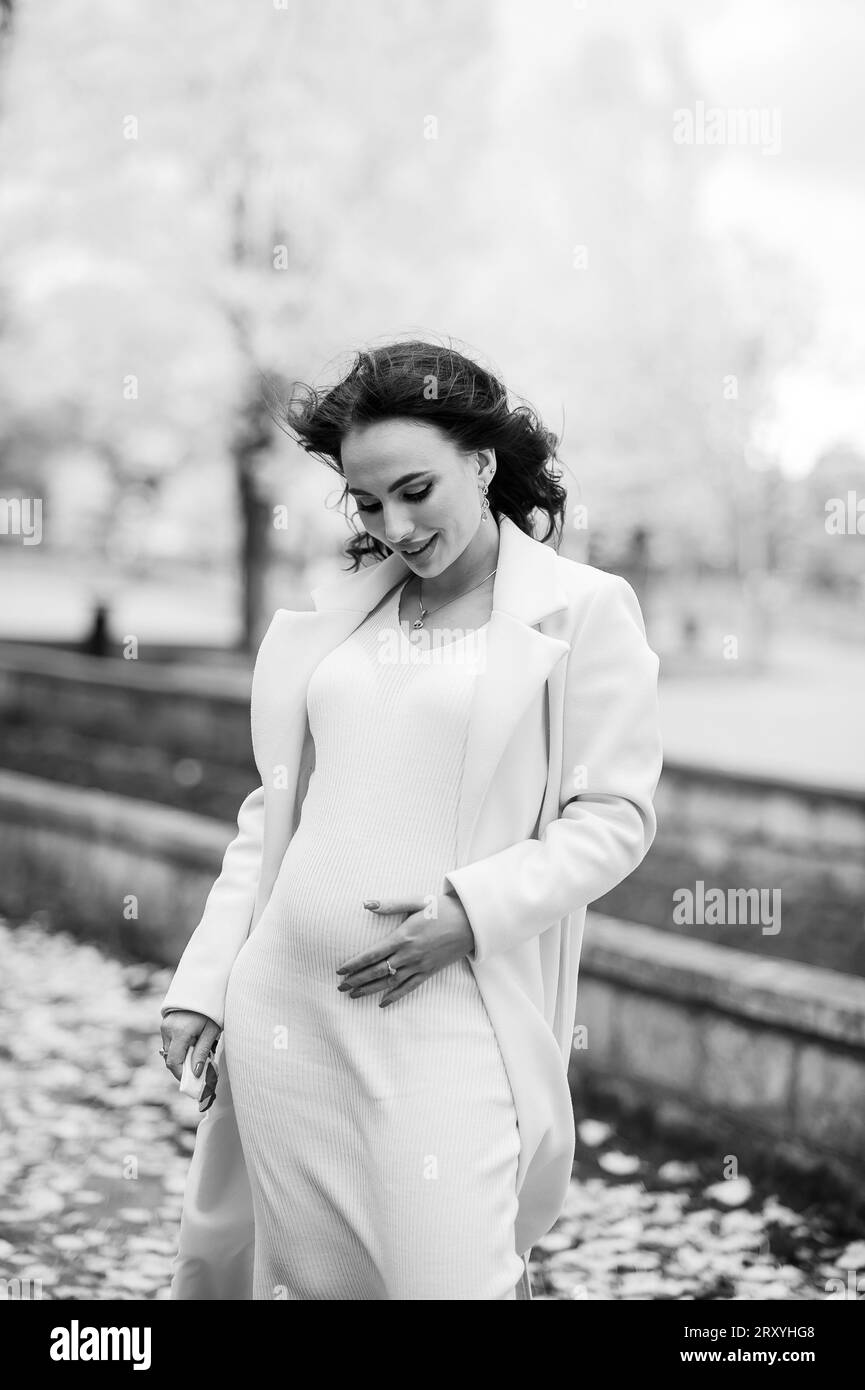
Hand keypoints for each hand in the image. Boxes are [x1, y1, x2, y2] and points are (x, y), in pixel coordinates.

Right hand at [160, 1009, 220, 1081]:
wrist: (205, 986)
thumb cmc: (212, 1009)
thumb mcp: (212, 1031)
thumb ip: (202, 1052)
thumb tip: (195, 1073)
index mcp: (180, 1031)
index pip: (174, 1062)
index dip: (181, 1075)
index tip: (193, 1082)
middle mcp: (168, 1029)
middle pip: (170, 1058)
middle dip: (182, 1067)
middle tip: (198, 1072)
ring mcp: (165, 1025)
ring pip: (170, 1050)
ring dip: (181, 1056)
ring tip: (198, 1055)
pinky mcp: (165, 1022)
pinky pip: (170, 1041)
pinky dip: (179, 1047)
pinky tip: (193, 1044)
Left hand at [336, 891, 475, 1006]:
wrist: (470, 922)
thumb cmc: (442, 909)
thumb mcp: (416, 901)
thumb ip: (390, 904)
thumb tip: (366, 903)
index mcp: (403, 936)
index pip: (372, 954)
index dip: (355, 964)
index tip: (340, 971)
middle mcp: (409, 954)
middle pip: (377, 971)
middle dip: (357, 980)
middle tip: (341, 987)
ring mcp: (419, 965)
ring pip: (390, 982)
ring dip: (370, 990)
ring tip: (354, 995)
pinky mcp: (428, 972)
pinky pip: (408, 988)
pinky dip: (394, 996)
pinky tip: (382, 1003)